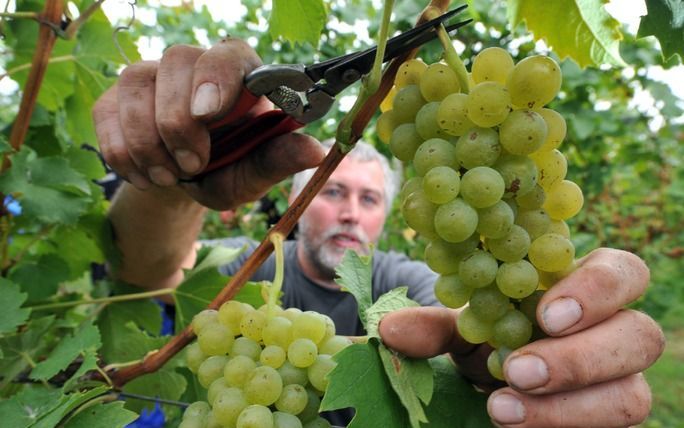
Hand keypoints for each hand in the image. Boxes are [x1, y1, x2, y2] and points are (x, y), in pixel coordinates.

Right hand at [92, 40, 324, 209]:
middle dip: (178, 122)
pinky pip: (107, 111)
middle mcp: (194, 64)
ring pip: (135, 82)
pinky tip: (145, 175)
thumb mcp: (255, 172)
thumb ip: (278, 160)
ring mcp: (152, 76)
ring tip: (169, 177)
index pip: (228, 54)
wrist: (186, 180)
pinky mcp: (117, 97)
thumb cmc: (230, 168)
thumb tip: (316, 151)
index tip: (208, 115)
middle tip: (194, 165)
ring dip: (147, 140)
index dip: (215, 77)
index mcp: (239, 74)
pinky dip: (122, 151)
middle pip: (176, 61)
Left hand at [379, 248, 664, 427]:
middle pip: (641, 336)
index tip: (545, 314)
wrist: (494, 385)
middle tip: (518, 370)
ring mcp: (618, 383)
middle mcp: (613, 333)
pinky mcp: (607, 422)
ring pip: (632, 397)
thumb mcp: (461, 328)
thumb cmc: (488, 340)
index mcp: (582, 290)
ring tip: (502, 409)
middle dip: (579, 357)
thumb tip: (389, 330)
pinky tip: (517, 426)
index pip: (623, 272)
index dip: (596, 290)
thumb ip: (434, 326)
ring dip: (567, 407)